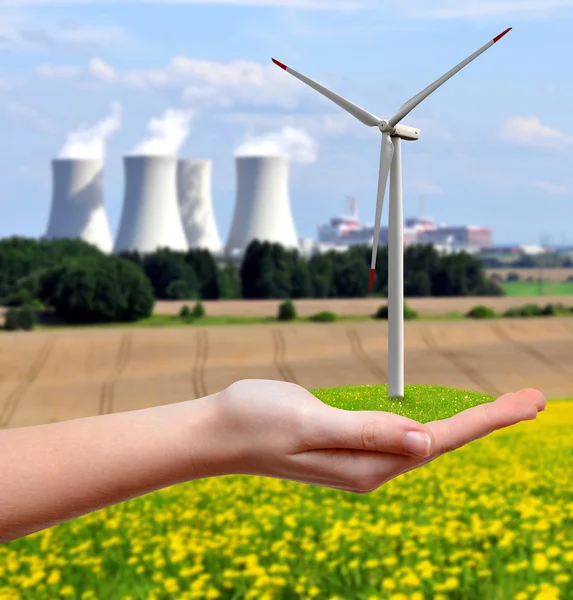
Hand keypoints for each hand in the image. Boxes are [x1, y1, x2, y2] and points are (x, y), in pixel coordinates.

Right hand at [208, 380, 545, 492]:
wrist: (219, 429)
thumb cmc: (256, 420)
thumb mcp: (310, 420)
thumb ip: (366, 432)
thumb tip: (425, 443)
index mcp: (367, 464)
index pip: (439, 440)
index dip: (487, 419)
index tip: (530, 402)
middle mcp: (370, 466)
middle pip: (441, 441)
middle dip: (489, 420)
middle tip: (533, 400)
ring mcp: (359, 457)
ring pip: (425, 438)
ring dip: (466, 423)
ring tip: (503, 408)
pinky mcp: (348, 442)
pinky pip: (401, 433)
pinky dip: (432, 421)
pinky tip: (442, 420)